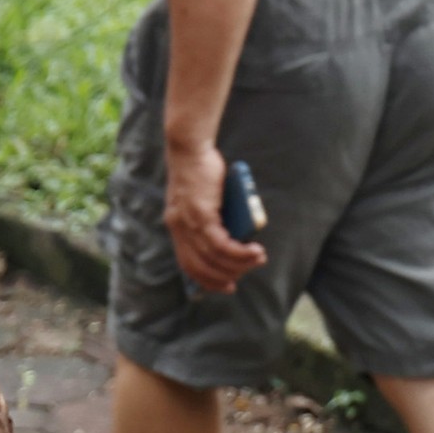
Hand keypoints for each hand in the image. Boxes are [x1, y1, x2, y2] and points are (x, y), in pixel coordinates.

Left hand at [164, 138, 267, 294]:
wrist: (190, 148)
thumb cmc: (200, 169)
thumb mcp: (204, 200)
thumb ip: (212, 218)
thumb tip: (235, 236)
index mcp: (175, 226)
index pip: (188, 264)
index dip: (207, 279)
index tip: (226, 285)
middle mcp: (178, 228)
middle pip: (201, 266)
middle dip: (225, 276)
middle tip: (247, 271)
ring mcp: (188, 222)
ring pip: (214, 258)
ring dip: (239, 264)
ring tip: (258, 258)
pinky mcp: (201, 214)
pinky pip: (221, 244)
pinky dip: (239, 253)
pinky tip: (253, 252)